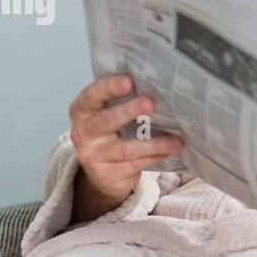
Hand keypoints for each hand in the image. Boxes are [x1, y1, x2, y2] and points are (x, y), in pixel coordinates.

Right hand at [68, 74, 183, 204]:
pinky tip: (170, 151)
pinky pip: (134, 165)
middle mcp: (82, 133)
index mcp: (81, 111)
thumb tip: (155, 85)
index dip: (109, 87)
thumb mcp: (106, 114)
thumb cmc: (109, 133)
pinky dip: (154, 157)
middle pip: (106, 121)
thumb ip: (121, 100)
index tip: (128, 81)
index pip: (92, 95)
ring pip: (126, 149)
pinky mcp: (106, 175)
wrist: (101, 172)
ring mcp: (92, 156)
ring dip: (154, 144)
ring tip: (176, 140)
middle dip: (129, 111)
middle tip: (150, 103)